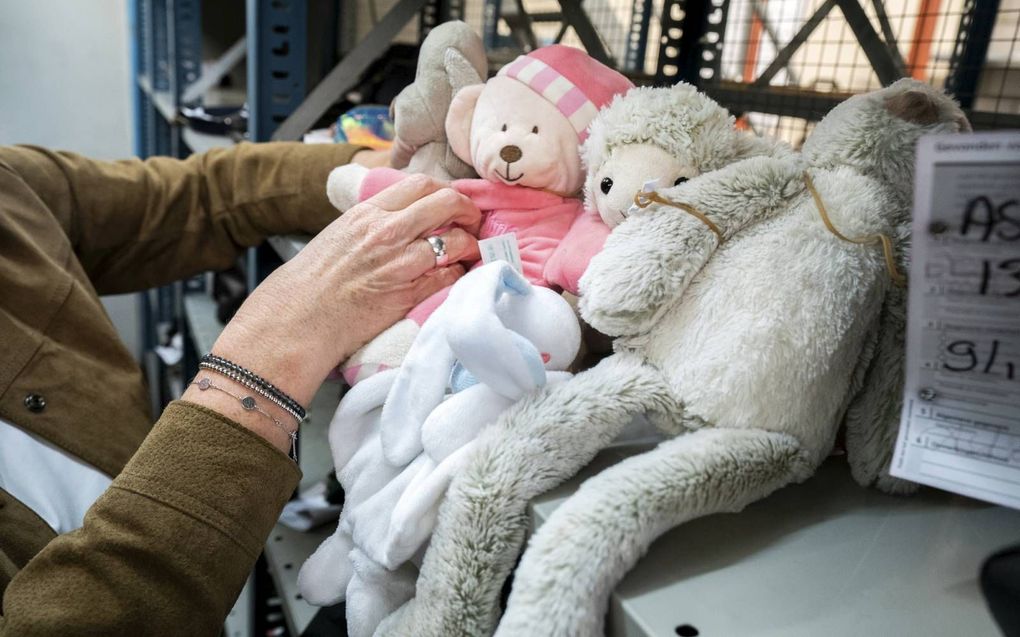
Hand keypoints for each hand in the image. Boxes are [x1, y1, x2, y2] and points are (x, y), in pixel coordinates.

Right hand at [184, 175, 480, 451]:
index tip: (453, 202)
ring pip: (456, 241)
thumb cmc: (314, 281)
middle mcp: (387, 232)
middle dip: (468, 211)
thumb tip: (406, 215)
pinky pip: (450, 277)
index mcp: (368, 213)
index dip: (446, 190)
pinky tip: (455, 276)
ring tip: (469, 252)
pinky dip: (459, 274)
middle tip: (473, 222)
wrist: (298, 319)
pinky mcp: (409, 294)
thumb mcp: (340, 234)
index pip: (421, 185)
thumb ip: (374, 221)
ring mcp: (401, 263)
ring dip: (470, 245)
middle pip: (447, 204)